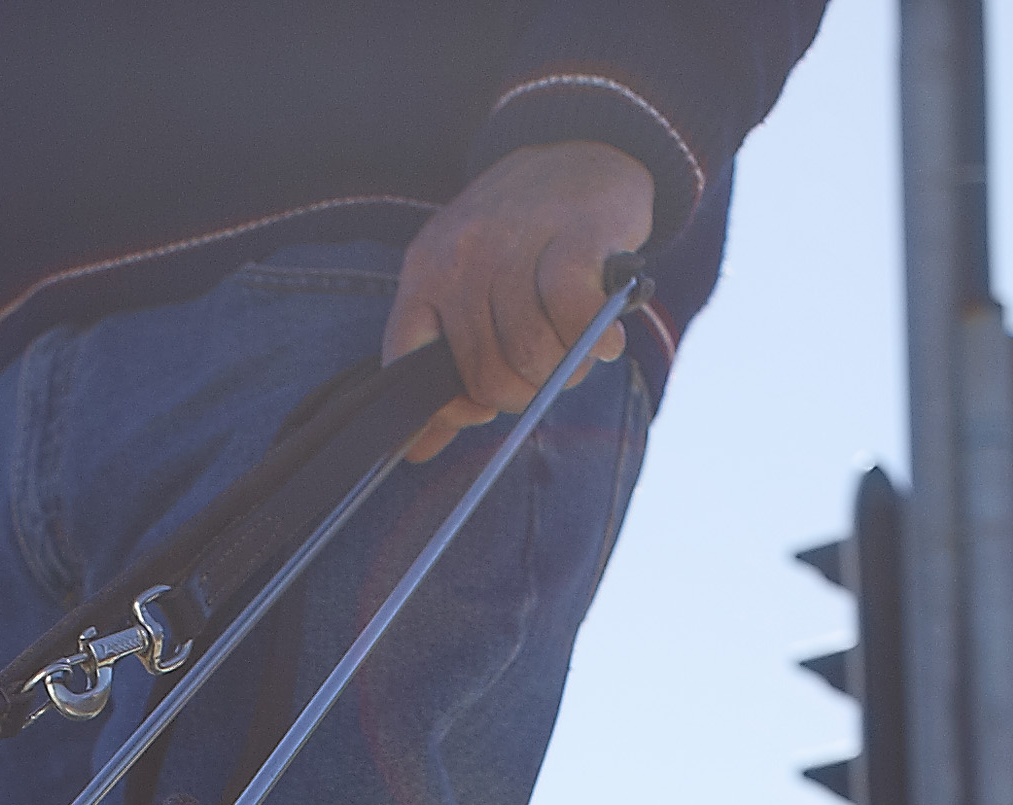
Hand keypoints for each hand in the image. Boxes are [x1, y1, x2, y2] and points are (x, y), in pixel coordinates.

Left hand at [384, 140, 653, 457]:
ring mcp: (517, 243)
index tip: (479, 407)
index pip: (407, 362)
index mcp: (427, 269)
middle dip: (525, 390)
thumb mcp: (467, 282)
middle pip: (487, 375)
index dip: (448, 405)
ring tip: (579, 344)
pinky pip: (576, 317)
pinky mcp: (575, 236)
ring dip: (567, 368)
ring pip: (533, 354)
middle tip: (549, 367)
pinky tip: (606, 337)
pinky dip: (597, 341)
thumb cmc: (525, 233)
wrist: (583, 144)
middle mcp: (463, 256)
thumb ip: (443, 363)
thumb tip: (417, 452)